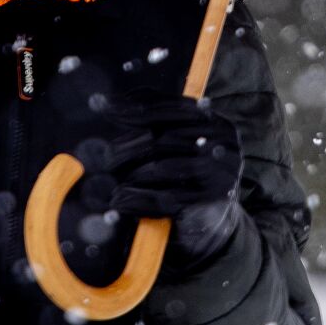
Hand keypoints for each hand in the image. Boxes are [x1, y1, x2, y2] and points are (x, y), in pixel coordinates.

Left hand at [107, 90, 244, 267]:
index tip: (103, 106)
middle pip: (163, 139)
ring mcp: (219, 175)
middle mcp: (222, 145)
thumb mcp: (182, 144)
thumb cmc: (190, 176)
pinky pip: (163, 199)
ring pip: (162, 168)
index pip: (171, 108)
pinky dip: (136, 199)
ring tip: (115, 182)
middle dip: (127, 147)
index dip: (134, 107)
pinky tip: (119, 201)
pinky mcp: (207, 205)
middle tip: (106, 158)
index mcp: (216, 124)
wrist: (216, 222)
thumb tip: (112, 101)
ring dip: (132, 175)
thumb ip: (156, 120)